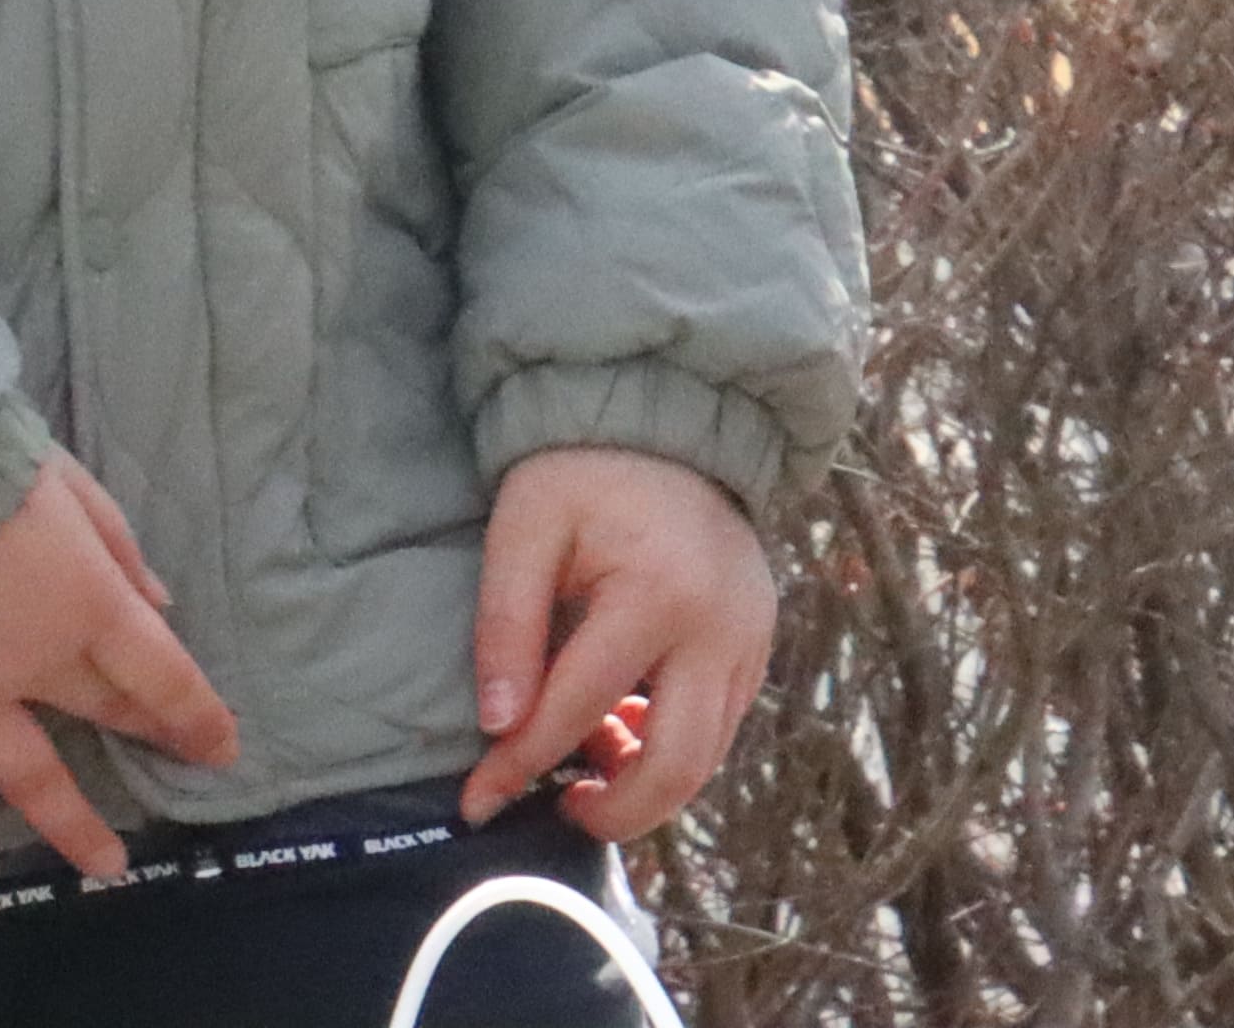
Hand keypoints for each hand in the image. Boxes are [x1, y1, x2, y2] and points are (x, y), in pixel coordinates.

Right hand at [0, 452, 237, 893]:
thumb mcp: (71, 485)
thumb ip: (118, 547)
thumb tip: (161, 604)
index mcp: (90, 604)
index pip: (162, 675)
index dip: (197, 714)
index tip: (223, 748)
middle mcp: (38, 667)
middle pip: (103, 708)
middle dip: (145, 734)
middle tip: (173, 764)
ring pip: (30, 778)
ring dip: (72, 824)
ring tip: (108, 869)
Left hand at [465, 444, 776, 845]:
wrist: (670, 420)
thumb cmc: (583, 472)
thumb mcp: (524, 531)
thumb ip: (507, 626)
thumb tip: (498, 726)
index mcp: (658, 594)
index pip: (578, 710)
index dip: (518, 765)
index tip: (474, 803)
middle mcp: (721, 626)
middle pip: (677, 765)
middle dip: (613, 813)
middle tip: (559, 809)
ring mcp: (751, 637)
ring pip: (709, 758)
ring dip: (646, 787)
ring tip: (586, 771)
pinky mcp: (758, 641)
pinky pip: (722, 725)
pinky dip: (674, 748)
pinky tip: (624, 727)